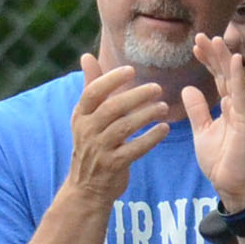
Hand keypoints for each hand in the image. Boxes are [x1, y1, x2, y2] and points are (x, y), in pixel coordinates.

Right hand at [67, 55, 170, 202]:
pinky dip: (151, 138)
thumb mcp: (86, 117)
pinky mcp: (113, 165)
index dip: (111, 80)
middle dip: (136, 96)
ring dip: (146, 115)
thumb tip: (86, 56)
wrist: (87, 187)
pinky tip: (164, 129)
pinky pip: (135, 149)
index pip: (93, 92)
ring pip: (124, 127)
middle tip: (158, 88)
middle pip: (112, 108)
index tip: (131, 70)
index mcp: (80, 115)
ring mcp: (99, 149)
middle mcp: (87, 131)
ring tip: (164, 107)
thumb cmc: (92, 144)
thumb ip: (90, 86)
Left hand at [183, 32, 244, 212]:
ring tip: (215, 40)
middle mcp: (241, 105)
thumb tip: (188, 89)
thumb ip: (198, 110)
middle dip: (215, 54)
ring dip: (225, 59)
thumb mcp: (203, 131)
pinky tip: (234, 60)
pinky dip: (239, 77)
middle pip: (227, 73)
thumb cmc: (223, 162)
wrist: (234, 187)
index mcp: (231, 106)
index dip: (208, 60)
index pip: (219, 77)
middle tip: (201, 35)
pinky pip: (243, 95)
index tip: (194, 45)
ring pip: (236, 80)